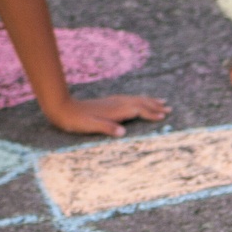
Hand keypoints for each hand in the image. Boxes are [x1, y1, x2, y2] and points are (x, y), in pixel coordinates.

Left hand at [43, 94, 169, 137]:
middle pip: (140, 102)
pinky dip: (139, 100)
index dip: (151, 113)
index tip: (164, 116)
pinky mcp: (109, 102)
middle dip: (155, 105)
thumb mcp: (90, 126)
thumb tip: (123, 132)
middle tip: (169, 108)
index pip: (138, 110)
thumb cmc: (76, 120)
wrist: (62, 108)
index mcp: (115, 111)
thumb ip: (107, 128)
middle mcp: (116, 104)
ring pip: (136, 99)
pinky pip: (129, 99)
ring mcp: (113, 102)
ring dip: (149, 101)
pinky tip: (139, 102)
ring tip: (161, 101)